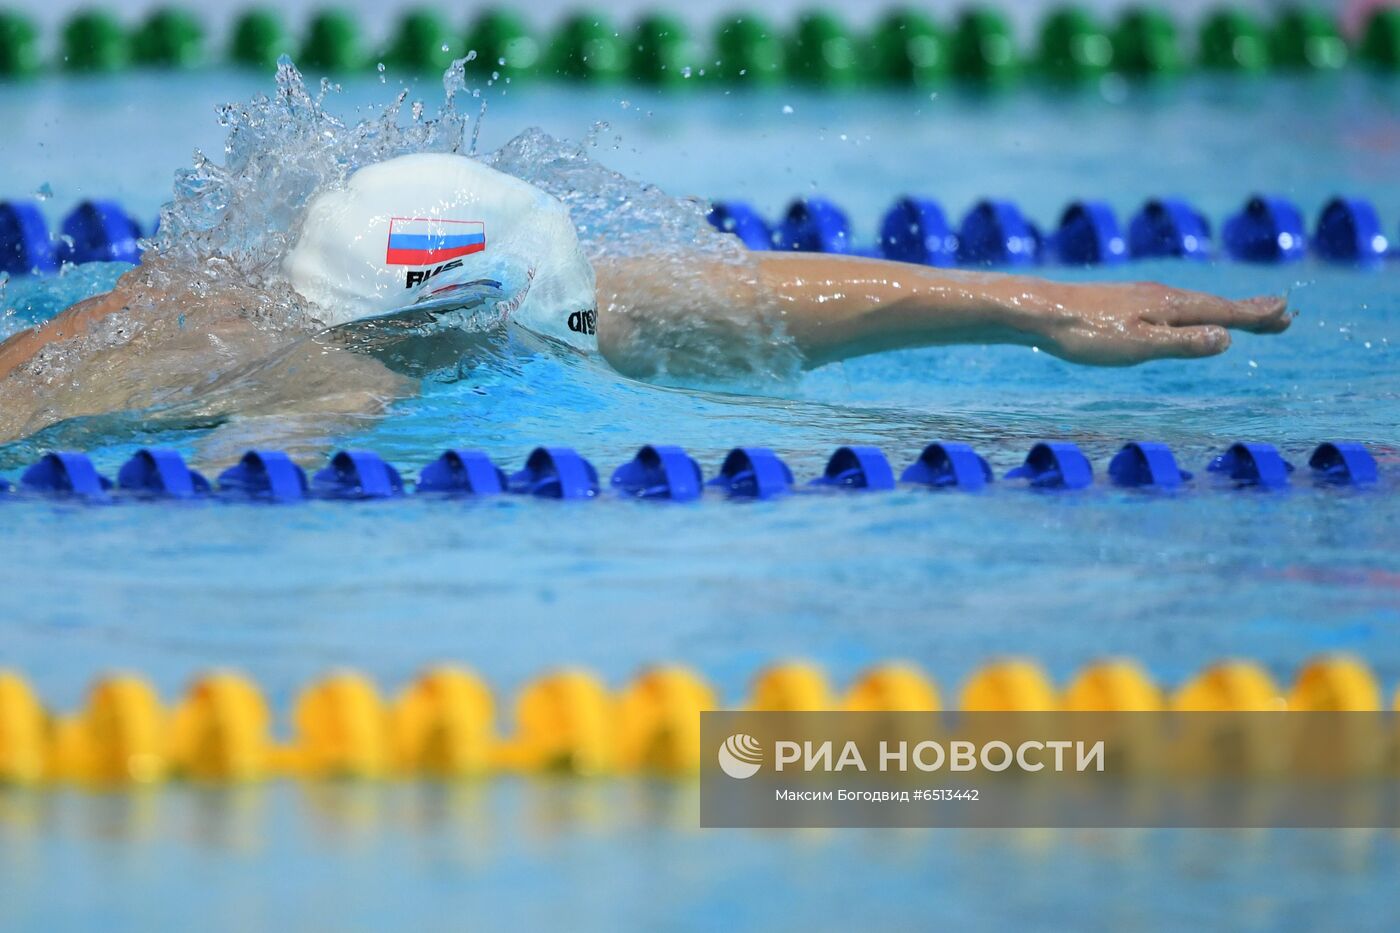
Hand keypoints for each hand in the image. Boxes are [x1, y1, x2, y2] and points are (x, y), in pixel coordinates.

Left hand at [1032, 282, 1291, 365]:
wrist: (1040, 312)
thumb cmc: (1086, 334)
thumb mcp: (1138, 346)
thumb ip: (1182, 344)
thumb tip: (1226, 339)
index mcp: (1170, 306)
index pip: (1223, 313)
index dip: (1255, 316)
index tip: (1286, 314)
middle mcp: (1161, 295)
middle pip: (1213, 305)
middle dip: (1248, 312)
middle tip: (1282, 314)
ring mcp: (1141, 296)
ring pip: (1192, 304)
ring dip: (1223, 310)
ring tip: (1244, 316)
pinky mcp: (1122, 302)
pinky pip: (1171, 305)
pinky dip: (1193, 310)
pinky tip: (1183, 317)